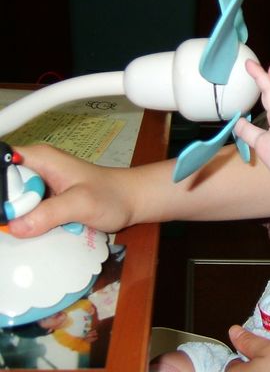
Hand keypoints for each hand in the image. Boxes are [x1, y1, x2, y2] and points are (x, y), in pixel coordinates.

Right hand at [8, 144, 134, 236]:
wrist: (131, 201)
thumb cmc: (112, 196)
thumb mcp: (81, 203)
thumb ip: (49, 213)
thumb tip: (16, 227)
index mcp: (38, 158)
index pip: (1, 164)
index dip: (0, 188)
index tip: (4, 211)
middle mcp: (34, 169)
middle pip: (3, 187)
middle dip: (6, 207)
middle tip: (12, 226)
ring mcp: (38, 186)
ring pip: (11, 202)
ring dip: (14, 219)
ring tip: (24, 232)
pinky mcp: (44, 201)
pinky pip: (24, 213)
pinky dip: (25, 225)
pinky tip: (32, 235)